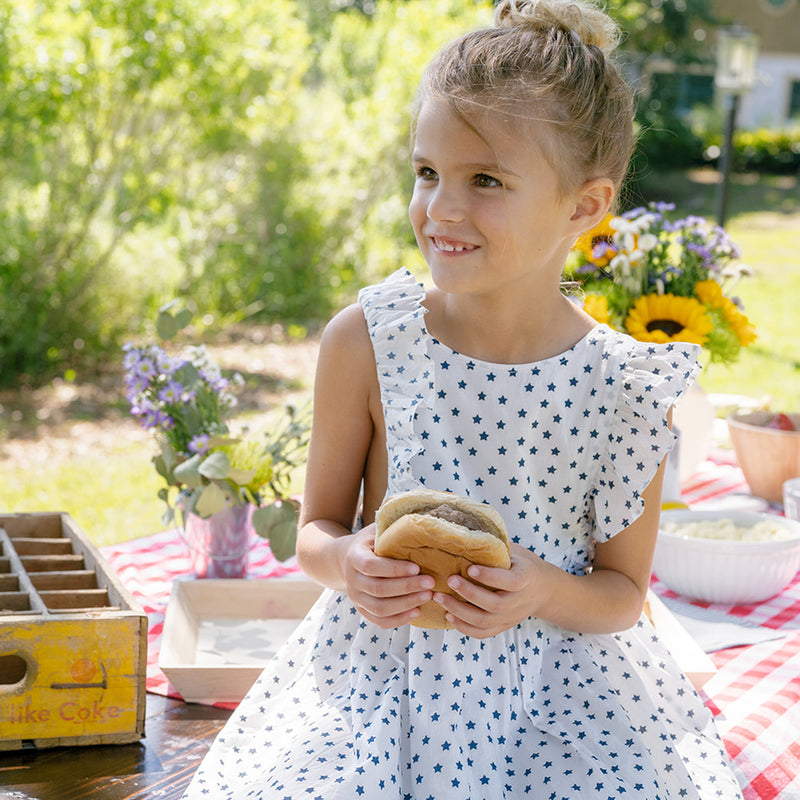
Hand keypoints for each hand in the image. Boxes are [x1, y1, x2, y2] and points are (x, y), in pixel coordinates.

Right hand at [340, 524, 434, 628]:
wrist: (347, 558)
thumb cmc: (370, 542)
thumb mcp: (376, 530)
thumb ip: (392, 527)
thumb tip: (421, 520)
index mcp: (354, 557)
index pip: (372, 566)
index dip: (394, 569)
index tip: (417, 567)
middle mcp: (352, 580)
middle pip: (378, 589)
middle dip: (407, 587)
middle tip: (430, 583)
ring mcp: (355, 598)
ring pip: (380, 608)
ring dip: (406, 604)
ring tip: (427, 596)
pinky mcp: (362, 610)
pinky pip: (380, 621)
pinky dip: (399, 619)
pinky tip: (417, 611)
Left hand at [432, 543, 547, 637]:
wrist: (544, 590)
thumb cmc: (524, 565)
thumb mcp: (516, 552)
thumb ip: (497, 548)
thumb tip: (467, 534)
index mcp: (525, 579)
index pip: (510, 581)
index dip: (489, 576)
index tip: (470, 568)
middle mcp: (519, 602)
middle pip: (494, 604)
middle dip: (468, 593)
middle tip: (449, 580)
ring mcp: (510, 617)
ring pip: (484, 621)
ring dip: (459, 611)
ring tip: (440, 598)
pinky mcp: (503, 626)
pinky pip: (482, 633)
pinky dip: (464, 627)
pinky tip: (449, 615)